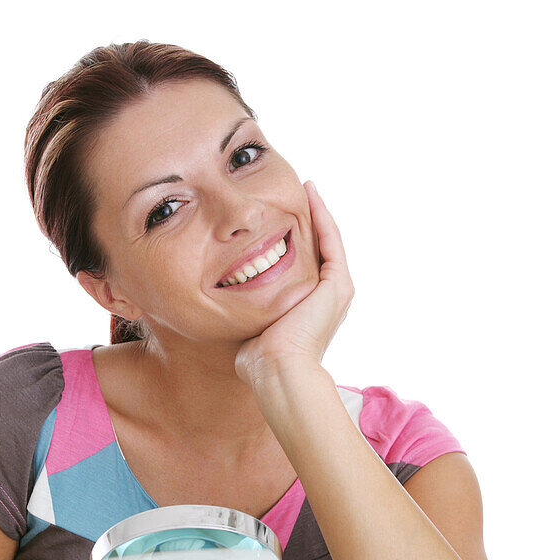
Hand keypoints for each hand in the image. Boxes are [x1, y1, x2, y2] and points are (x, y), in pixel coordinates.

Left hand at [234, 182, 354, 387]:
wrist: (277, 372)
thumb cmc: (258, 361)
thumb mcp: (251, 326)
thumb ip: (246, 311)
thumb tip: (223, 308)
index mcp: (310, 307)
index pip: (303, 264)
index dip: (293, 239)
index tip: (276, 217)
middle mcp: (328, 297)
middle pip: (317, 249)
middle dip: (306, 221)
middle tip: (289, 194)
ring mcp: (336, 291)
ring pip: (327, 240)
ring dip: (316, 212)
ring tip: (303, 187)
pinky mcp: (337, 284)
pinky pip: (330, 239)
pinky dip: (321, 215)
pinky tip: (309, 193)